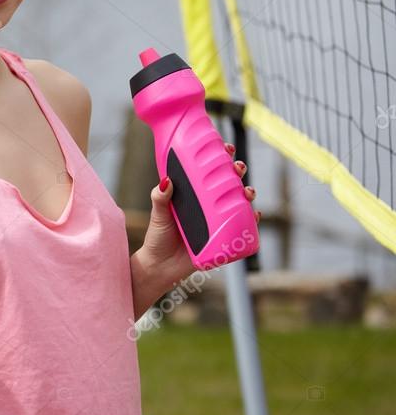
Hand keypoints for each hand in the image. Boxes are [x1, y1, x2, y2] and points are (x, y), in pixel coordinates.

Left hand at [141, 141, 260, 283]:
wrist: (162, 267)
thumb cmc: (158, 238)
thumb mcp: (159, 214)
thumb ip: (160, 198)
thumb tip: (166, 181)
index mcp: (193, 195)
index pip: (208, 171)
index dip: (219, 158)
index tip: (225, 147)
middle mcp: (207, 205)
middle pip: (227, 183)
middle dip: (237, 172)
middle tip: (237, 167)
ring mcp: (217, 221)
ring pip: (238, 202)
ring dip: (247, 193)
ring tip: (247, 191)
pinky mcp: (224, 239)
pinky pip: (243, 228)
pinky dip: (252, 220)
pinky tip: (255, 214)